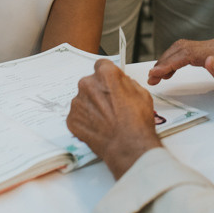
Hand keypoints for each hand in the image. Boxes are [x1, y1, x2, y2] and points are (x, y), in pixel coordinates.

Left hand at [67, 60, 161, 178]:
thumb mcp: (141, 93)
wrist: (128, 146)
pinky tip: (98, 127)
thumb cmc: (137, 122)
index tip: (109, 81)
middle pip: (91, 82)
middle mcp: (88, 84)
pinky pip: (78, 115)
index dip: (107, 75)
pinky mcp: (72, 119)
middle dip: (99, 91)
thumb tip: (122, 83)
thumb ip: (127, 83)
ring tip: (105, 119)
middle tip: (110, 105)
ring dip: (92, 106)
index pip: (101, 65)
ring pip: (84, 99)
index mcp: (105, 74)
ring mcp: (78, 102)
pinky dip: (86, 120)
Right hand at [149, 38, 213, 100]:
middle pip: (181, 48)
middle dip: (163, 61)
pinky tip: (173, 70)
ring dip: (168, 60)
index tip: (155, 74)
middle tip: (151, 78)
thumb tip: (208, 61)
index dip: (169, 63)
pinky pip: (190, 53)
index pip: (187, 54)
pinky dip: (177, 60)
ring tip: (157, 75)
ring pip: (184, 49)